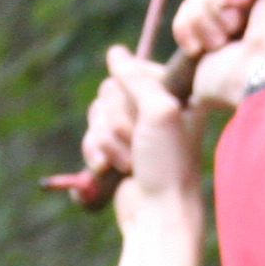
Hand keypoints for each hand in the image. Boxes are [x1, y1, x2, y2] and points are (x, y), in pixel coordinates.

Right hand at [80, 45, 198, 204]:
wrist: (157, 213)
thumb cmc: (168, 164)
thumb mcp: (159, 111)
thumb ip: (136, 77)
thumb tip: (115, 52)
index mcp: (173, 95)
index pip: (134, 70)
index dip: (130, 91)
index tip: (145, 112)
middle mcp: (154, 111)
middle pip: (110, 92)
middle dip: (116, 122)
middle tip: (137, 143)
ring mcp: (134, 134)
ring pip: (97, 116)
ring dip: (105, 141)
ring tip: (126, 163)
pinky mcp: (116, 153)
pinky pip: (91, 138)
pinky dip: (94, 153)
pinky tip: (106, 170)